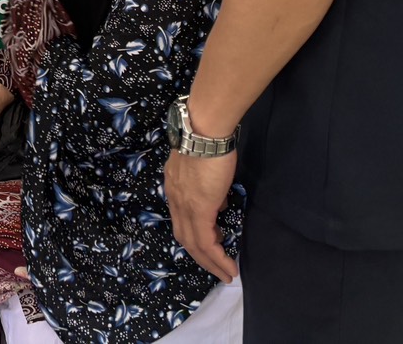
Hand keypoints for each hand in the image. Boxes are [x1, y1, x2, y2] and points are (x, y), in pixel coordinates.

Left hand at [163, 150, 239, 282]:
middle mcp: (174, 199)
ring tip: (226, 273)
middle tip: (217, 269)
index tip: (211, 246)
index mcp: (174, 188)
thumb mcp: (203, 167)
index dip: (194, 235)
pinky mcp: (199, 209)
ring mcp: (185, 206)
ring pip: (193, 244)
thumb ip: (206, 186)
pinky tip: (228, 265)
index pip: (181, 220)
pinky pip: (207, 242)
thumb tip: (218, 203)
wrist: (204, 130)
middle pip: (184, 237)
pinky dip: (217, 257)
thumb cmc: (207, 140)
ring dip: (210, 262)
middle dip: (201, 257)